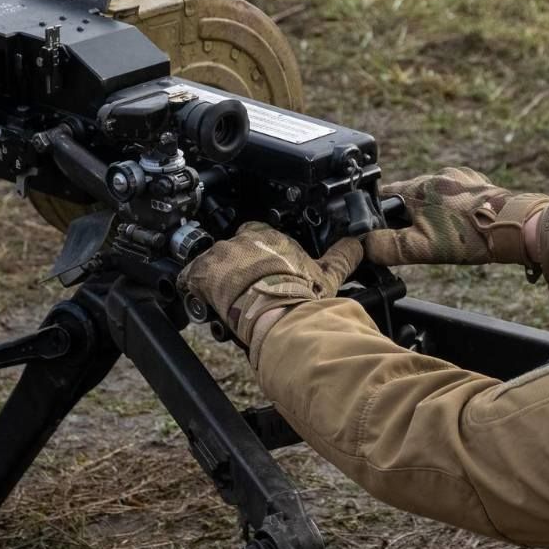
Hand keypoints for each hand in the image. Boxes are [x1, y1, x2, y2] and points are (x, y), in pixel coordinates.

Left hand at [178, 223, 362, 362]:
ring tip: (225, 298)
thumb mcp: (328, 274)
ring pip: (211, 262)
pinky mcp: (203, 273)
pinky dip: (193, 287)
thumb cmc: (301, 295)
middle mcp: (243, 239)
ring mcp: (220, 255)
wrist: (278, 314)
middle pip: (232, 248)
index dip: (256, 251)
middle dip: (235, 266)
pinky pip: (190, 278)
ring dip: (215, 277)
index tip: (259, 267)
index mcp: (270, 235)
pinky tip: (202, 301)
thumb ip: (343, 255)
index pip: (256, 233)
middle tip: (243, 288)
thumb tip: (359, 243)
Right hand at [362, 167, 548, 267]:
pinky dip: (452, 207)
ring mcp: (459, 177)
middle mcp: (436, 176)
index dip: (377, 213)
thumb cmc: (468, 237)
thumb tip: (363, 246)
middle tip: (417, 237)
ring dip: (431, 211)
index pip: (384, 195)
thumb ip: (388, 247)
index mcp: (418, 188)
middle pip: (409, 195)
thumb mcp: (421, 248)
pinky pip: (455, 194)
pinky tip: (460, 224)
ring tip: (443, 233)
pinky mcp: (477, 183)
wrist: (513, 227)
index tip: (379, 228)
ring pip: (433, 194)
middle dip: (408, 215)